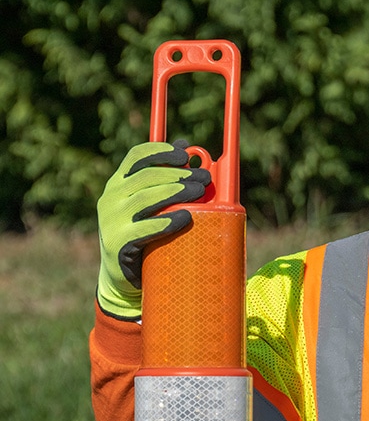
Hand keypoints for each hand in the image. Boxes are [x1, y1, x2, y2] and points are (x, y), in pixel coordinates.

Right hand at [96, 140, 210, 319]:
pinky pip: (145, 229)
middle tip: (204, 179)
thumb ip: (164, 177)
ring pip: (147, 198)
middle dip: (179, 174)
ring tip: (199, 192)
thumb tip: (187, 146)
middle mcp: (111, 198)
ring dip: (177, 193)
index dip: (161, 152)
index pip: (136, 157)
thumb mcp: (149, 203)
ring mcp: (111, 220)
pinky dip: (167, 222)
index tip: (185, 155)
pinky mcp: (118, 243)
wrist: (120, 275)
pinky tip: (185, 217)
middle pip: (147, 176)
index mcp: (118, 183)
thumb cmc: (142, 232)